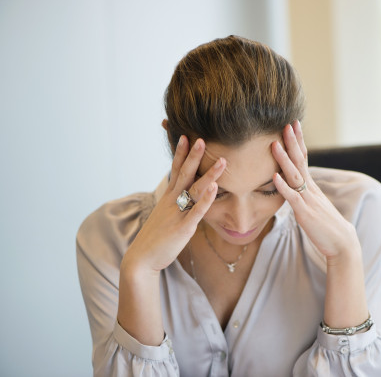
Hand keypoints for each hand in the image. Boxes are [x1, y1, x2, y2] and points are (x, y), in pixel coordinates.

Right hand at [121, 136, 225, 273]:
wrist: (142, 259)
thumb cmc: (156, 238)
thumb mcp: (166, 216)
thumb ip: (176, 204)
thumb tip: (186, 196)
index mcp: (168, 198)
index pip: (175, 170)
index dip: (180, 153)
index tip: (185, 136)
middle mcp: (172, 202)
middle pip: (184, 174)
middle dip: (193, 156)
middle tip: (202, 139)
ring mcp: (178, 214)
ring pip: (195, 190)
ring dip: (209, 175)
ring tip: (222, 161)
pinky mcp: (183, 228)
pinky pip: (196, 211)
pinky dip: (206, 199)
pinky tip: (214, 188)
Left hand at [271, 121, 359, 260]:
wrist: (342, 243)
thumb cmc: (326, 226)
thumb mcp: (314, 205)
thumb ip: (303, 194)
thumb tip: (294, 186)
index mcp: (311, 187)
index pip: (304, 158)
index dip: (298, 142)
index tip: (293, 125)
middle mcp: (310, 190)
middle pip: (300, 161)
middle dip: (293, 142)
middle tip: (287, 124)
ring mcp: (308, 200)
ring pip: (294, 176)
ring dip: (284, 159)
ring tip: (274, 144)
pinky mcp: (305, 213)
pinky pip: (292, 198)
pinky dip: (283, 186)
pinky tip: (274, 176)